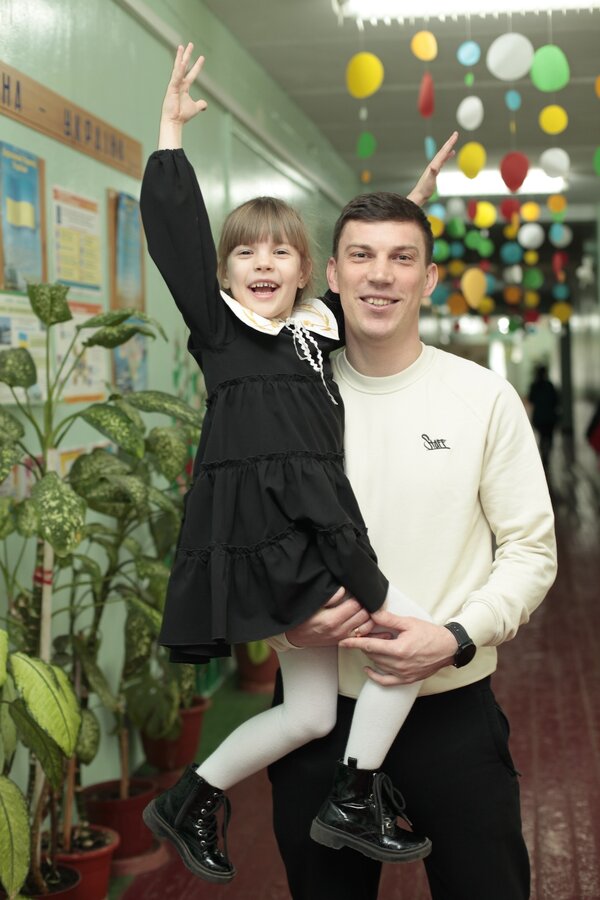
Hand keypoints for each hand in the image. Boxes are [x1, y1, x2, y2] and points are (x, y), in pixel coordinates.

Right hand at [158, 43, 206, 147]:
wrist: (174, 121)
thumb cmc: (182, 115)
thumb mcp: (195, 108)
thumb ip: (201, 104)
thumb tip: (205, 104)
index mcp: (184, 87)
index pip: (192, 73)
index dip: (197, 66)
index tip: (202, 57)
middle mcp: (179, 83)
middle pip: (183, 66)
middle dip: (187, 55)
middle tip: (190, 44)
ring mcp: (174, 85)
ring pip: (178, 68)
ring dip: (180, 57)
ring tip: (182, 47)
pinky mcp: (171, 88)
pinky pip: (176, 77)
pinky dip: (179, 70)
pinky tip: (182, 62)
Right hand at [285, 587, 373, 647]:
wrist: (295, 636)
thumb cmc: (302, 619)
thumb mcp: (312, 604)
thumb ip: (329, 597)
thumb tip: (343, 590)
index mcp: (332, 619)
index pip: (355, 605)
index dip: (359, 595)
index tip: (358, 589)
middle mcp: (339, 630)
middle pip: (364, 614)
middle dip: (366, 604)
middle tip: (364, 596)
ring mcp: (343, 637)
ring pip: (367, 625)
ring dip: (370, 615)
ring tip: (369, 606)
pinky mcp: (344, 641)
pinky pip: (363, 635)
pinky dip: (371, 629)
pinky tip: (375, 624)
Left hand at [338, 609, 456, 684]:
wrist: (448, 648)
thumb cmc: (430, 634)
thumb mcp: (409, 623)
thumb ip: (389, 619)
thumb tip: (372, 613)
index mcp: (399, 649)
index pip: (370, 645)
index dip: (354, 643)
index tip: (343, 641)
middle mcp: (399, 664)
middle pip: (372, 655)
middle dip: (365, 644)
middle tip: (365, 634)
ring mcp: (403, 673)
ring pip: (378, 665)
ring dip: (372, 654)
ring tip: (377, 643)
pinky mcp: (406, 679)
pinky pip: (385, 681)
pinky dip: (375, 676)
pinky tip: (369, 669)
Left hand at [407, 131, 458, 206]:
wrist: (420, 195)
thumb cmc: (425, 189)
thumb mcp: (430, 180)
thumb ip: (432, 173)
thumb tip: (434, 166)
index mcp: (434, 164)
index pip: (444, 151)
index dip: (450, 143)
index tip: (455, 135)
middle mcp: (434, 163)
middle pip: (443, 150)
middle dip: (450, 142)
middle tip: (455, 133)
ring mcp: (434, 166)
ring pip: (443, 154)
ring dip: (448, 147)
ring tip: (453, 141)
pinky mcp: (435, 170)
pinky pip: (443, 160)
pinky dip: (447, 155)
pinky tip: (450, 154)